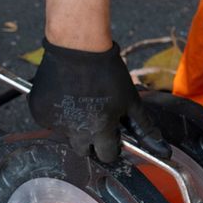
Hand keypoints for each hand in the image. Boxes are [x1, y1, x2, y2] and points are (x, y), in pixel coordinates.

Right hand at [28, 41, 170, 164]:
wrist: (77, 47)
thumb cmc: (107, 71)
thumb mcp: (130, 99)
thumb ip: (144, 127)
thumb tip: (163, 150)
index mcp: (100, 130)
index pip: (107, 155)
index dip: (112, 145)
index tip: (112, 135)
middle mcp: (76, 131)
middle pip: (83, 150)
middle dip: (91, 140)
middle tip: (95, 117)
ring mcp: (55, 122)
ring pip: (65, 134)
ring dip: (73, 124)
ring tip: (80, 99)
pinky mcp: (39, 112)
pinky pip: (49, 121)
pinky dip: (56, 113)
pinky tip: (64, 94)